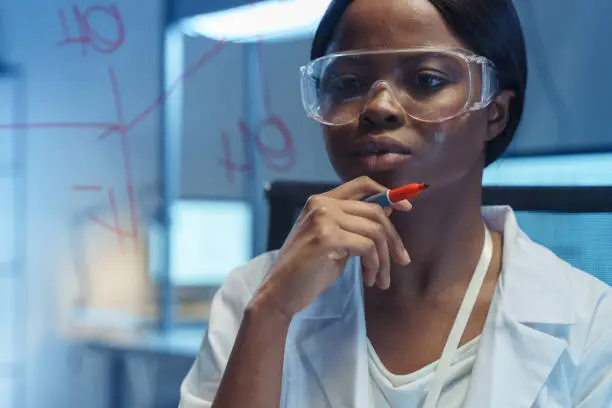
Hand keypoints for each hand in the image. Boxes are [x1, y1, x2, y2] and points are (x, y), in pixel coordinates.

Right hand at [250, 176, 411, 318]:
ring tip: (381, 279)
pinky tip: (369, 279)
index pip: (362, 184)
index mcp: (321, 201)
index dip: (388, 193)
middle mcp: (321, 204)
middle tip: (402, 260)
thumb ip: (356, 225)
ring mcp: (323, 219)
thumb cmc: (308, 270)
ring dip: (384, 258)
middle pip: (375, 211)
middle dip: (394, 238)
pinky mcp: (326, 238)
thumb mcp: (336, 241)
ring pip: (375, 231)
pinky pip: (368, 247)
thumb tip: (390, 208)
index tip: (406, 208)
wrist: (279, 292)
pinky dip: (375, 265)